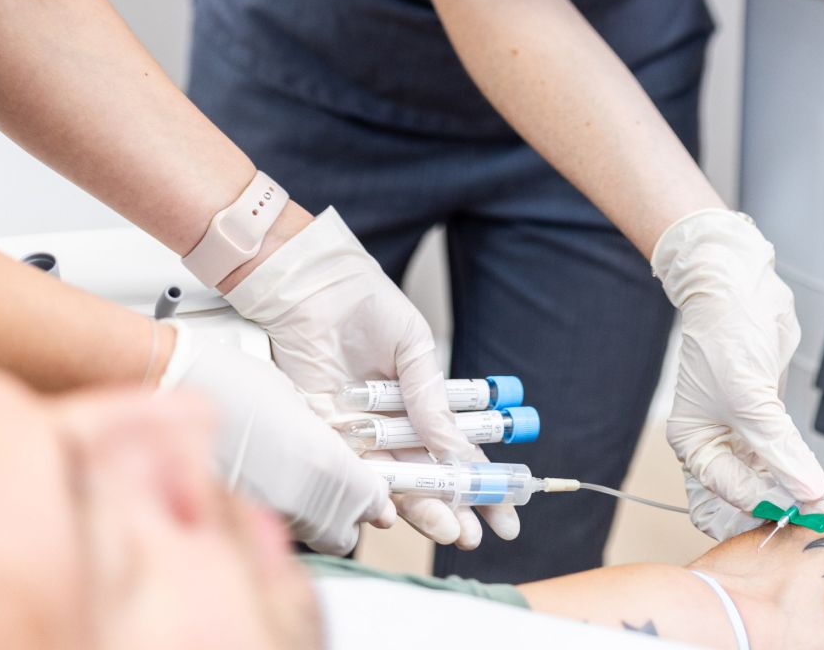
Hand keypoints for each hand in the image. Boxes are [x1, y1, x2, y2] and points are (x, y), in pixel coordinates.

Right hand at [158, 321, 393, 554]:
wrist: (171, 385)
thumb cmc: (228, 381)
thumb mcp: (294, 401)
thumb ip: (326, 439)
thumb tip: (346, 462)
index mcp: (319, 462)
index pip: (370, 500)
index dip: (374, 495)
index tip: (375, 489)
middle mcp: (294, 498)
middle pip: (343, 531)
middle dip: (347, 515)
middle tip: (342, 489)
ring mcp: (262, 514)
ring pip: (309, 535)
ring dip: (314, 518)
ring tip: (299, 484)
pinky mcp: (234, 521)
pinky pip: (272, 529)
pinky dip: (277, 517)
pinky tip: (269, 490)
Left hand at [223, 207, 517, 548]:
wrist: (315, 288)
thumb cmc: (368, 306)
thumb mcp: (414, 348)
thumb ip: (431, 398)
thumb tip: (456, 448)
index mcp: (420, 404)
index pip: (457, 452)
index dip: (482, 484)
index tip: (507, 514)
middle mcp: (391, 426)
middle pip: (427, 477)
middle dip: (454, 509)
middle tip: (475, 536)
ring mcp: (359, 433)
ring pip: (395, 483)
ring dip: (421, 510)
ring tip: (448, 531)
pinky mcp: (323, 433)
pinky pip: (350, 472)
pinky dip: (370, 495)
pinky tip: (391, 513)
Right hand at [652, 210, 823, 540]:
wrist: (738, 286)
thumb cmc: (725, 334)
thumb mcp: (751, 400)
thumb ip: (780, 451)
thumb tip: (808, 494)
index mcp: (694, 442)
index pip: (727, 492)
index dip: (764, 504)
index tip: (803, 512)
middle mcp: (714, 441)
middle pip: (744, 492)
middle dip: (775, 504)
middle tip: (810, 514)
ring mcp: (741, 429)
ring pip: (767, 477)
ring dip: (791, 488)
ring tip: (819, 497)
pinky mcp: (765, 414)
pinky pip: (781, 453)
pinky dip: (797, 467)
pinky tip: (815, 475)